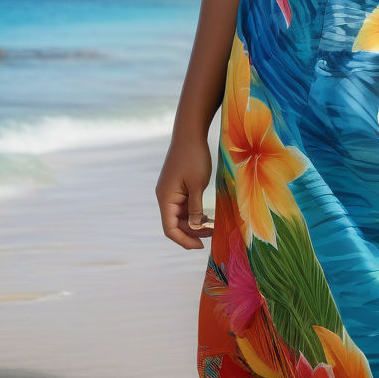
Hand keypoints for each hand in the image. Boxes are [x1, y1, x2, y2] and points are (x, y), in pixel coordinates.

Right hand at [155, 134, 215, 248]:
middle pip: (175, 223)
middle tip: (213, 235)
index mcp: (166, 198)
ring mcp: (171, 191)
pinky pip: (184, 205)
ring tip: (212, 227)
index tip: (200, 246)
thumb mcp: (197, 185)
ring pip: (181, 215)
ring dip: (194, 222)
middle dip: (192, 232)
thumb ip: (196, 208)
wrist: (190, 133)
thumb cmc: (194, 157)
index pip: (170, 228)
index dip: (184, 240)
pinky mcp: (177, 185)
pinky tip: (206, 216)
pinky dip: (194, 212)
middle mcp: (165, 196)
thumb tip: (195, 228)